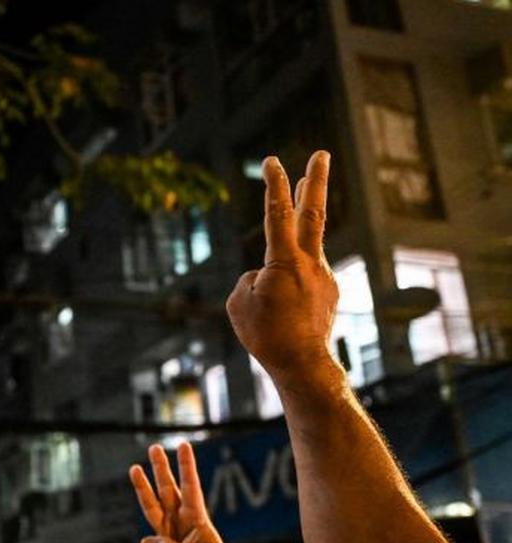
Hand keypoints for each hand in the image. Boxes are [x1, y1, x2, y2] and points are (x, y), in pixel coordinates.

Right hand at [129, 443, 245, 542]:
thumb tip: (146, 541)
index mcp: (197, 521)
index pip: (190, 488)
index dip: (186, 467)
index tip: (183, 445)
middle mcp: (182, 525)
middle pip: (167, 491)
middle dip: (161, 469)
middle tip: (154, 447)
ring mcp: (170, 539)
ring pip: (152, 509)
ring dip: (143, 489)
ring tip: (134, 468)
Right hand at [226, 152, 342, 391]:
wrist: (302, 363)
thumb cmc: (265, 334)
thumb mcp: (239, 302)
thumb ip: (250, 279)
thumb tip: (265, 275)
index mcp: (284, 261)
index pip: (277, 214)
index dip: (274, 185)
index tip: (272, 161)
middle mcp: (310, 263)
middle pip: (313, 213)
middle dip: (315, 181)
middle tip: (321, 154)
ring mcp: (323, 276)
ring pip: (305, 249)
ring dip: (299, 233)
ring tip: (295, 230)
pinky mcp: (329, 292)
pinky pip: (301, 281)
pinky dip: (289, 286)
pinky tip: (284, 310)